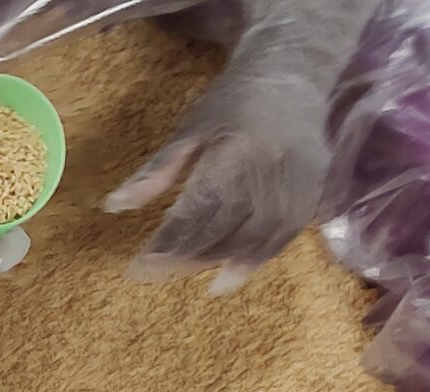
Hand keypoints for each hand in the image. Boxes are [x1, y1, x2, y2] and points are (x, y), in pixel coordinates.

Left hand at [106, 0, 377, 292]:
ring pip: (259, 236)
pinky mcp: (316, 188)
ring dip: (221, 262)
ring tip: (188, 272)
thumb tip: (113, 206)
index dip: (170, 240)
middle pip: (229, 225)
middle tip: (158, 272)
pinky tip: (230, 275)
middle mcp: (272, 165)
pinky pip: (286, 235)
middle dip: (189, 255)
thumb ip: (156, 171)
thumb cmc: (230, 105)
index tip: (140, 266)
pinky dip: (256, 260)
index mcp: (236, 147)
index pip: (200, 206)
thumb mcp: (188, 129)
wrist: (291, 77)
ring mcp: (300, 178)